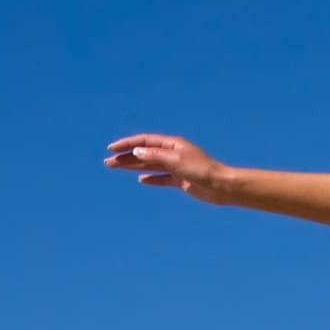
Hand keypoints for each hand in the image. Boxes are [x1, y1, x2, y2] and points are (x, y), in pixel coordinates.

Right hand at [104, 134, 230, 203]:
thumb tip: (136, 152)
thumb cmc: (202, 170)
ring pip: (150, 165)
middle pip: (145, 154)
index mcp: (172, 144)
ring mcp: (177, 167)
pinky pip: (162, 178)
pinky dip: (152, 178)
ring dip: (133, 167)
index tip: (111, 148)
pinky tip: (141, 180)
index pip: (144, 142)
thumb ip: (155, 157)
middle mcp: (173, 153)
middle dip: (126, 157)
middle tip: (108, 163)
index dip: (127, 144)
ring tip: (116, 168)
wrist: (221, 187)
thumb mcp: (176, 161)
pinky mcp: (181, 180)